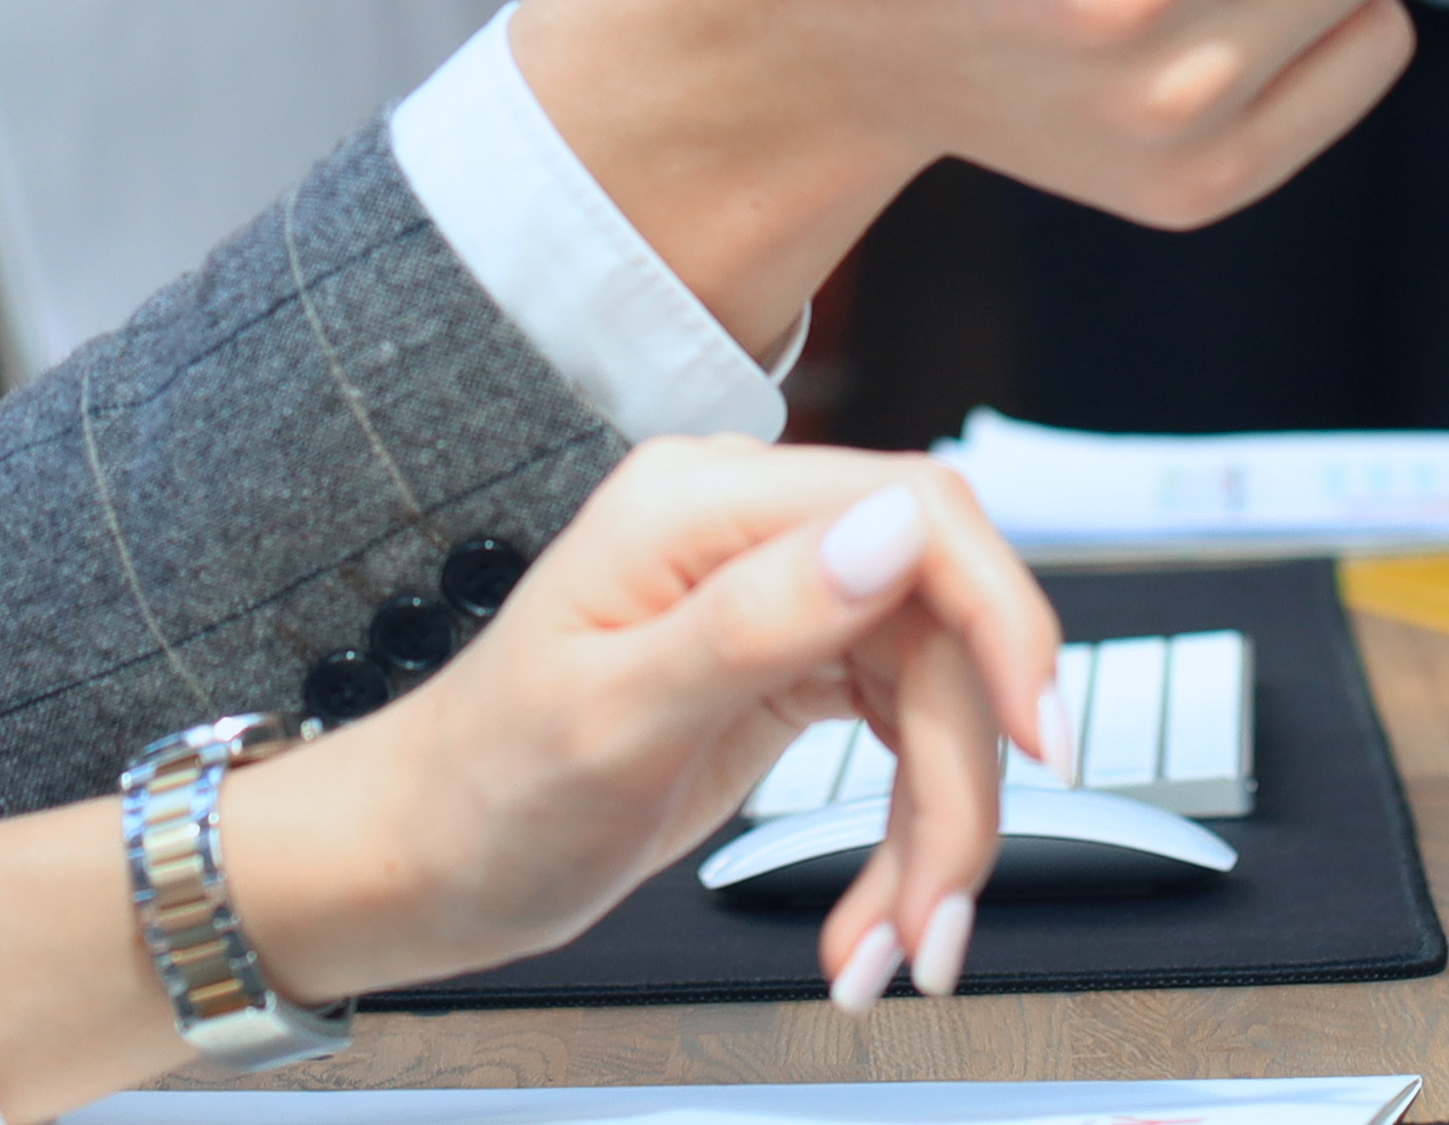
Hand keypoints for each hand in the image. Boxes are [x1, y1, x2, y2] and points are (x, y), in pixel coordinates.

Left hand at [0, 448, 1064, 1114]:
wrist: (412, 864)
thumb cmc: (477, 792)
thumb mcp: (614, 713)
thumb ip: (759, 615)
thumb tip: (898, 530)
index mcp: (703, 501)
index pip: (919, 513)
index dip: (1001, 619)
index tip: (1037, 736)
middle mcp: (746, 533)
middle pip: (941, 623)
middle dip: (962, 776)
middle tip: (940, 907)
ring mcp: (769, 601)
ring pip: (933, 695)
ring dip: (937, 831)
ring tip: (893, 947)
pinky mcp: (781, 671)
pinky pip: (896, 739)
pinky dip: (904, 836)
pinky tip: (874, 916)